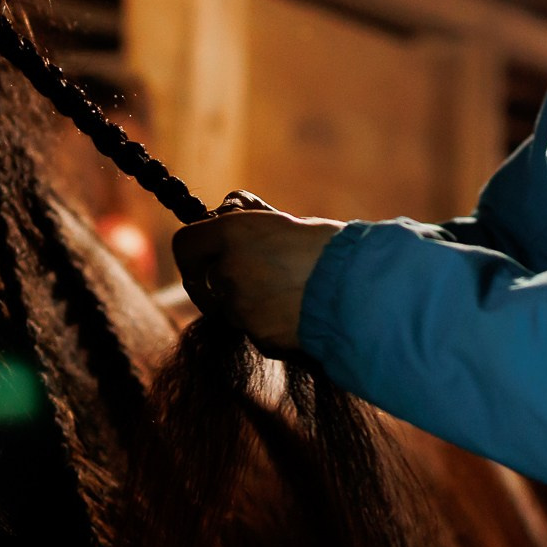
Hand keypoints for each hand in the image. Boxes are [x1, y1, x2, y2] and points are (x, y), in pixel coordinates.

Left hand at [172, 190, 345, 356]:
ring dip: (252, 301)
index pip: (186, 243)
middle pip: (210, 280)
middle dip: (229, 278)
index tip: (203, 258)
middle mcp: (228, 271)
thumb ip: (250, 220)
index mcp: (232, 234)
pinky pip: (255, 329)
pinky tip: (301, 311)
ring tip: (293, 290)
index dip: (192, 252)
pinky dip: (270, 323)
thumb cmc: (329, 250)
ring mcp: (241, 308)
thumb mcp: (285, 222)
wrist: (360, 291)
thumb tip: (231, 209)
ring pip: (233, 307)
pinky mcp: (258, 337)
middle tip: (263, 272)